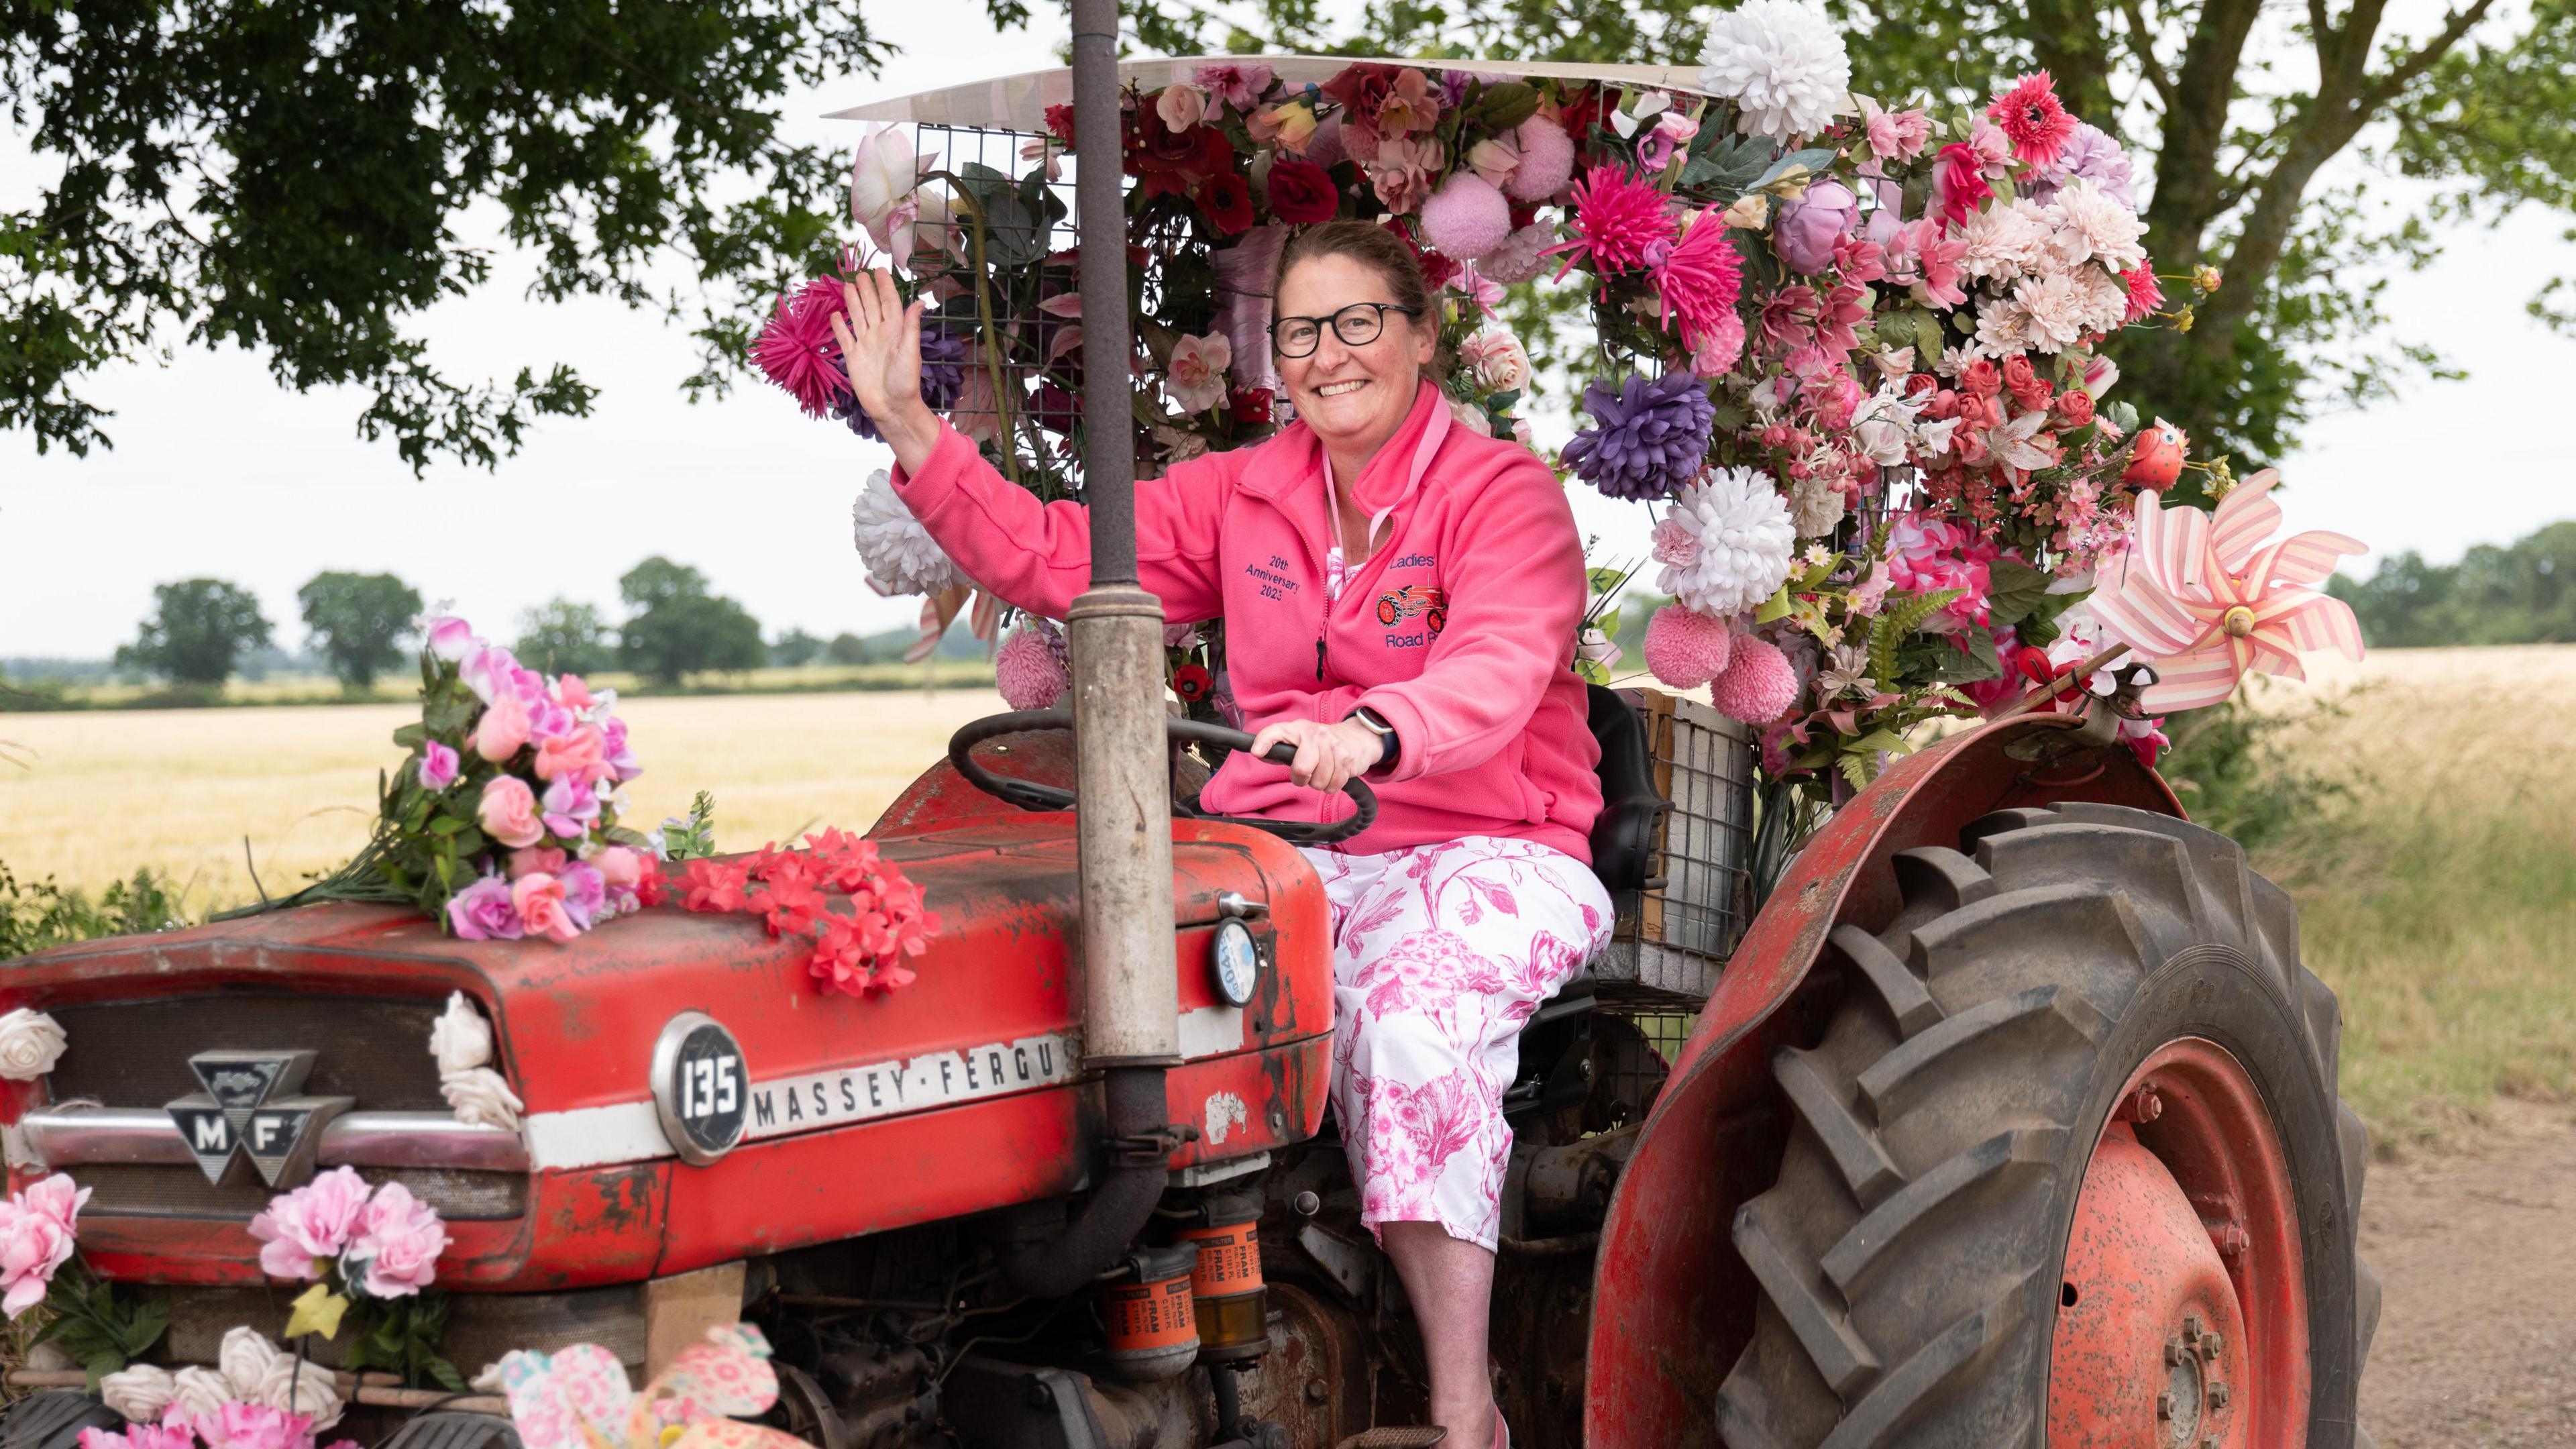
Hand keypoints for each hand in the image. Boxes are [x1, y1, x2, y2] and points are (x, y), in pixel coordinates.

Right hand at [828, 269, 943, 470]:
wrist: (892, 408)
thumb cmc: (905, 382)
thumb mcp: (911, 352)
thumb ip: (911, 326)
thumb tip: (919, 301)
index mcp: (895, 331)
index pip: (889, 303)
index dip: (885, 286)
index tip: (880, 270)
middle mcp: (880, 335)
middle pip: (871, 306)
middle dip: (866, 289)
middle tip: (860, 273)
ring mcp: (866, 345)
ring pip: (858, 317)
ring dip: (853, 302)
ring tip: (847, 285)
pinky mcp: (854, 358)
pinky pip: (845, 337)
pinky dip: (839, 326)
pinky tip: (835, 314)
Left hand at [1246, 718, 1386, 796]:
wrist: (1357, 737)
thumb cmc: (1320, 743)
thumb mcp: (1298, 741)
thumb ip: (1278, 749)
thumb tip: (1259, 753)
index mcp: (1298, 729)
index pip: (1277, 732)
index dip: (1265, 741)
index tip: (1257, 751)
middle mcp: (1315, 733)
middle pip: (1302, 768)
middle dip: (1301, 779)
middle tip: (1306, 774)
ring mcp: (1333, 745)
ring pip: (1319, 782)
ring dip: (1319, 783)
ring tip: (1322, 771)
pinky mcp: (1347, 758)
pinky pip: (1334, 785)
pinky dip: (1332, 785)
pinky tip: (1333, 774)